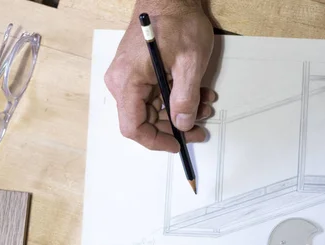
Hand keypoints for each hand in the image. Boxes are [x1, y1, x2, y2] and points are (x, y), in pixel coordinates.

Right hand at [104, 0, 215, 151]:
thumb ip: (186, 97)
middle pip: (143, 121)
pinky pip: (152, 96)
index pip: (133, 127)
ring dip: (178, 112)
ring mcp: (127, 78)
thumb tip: (183, 124)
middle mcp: (121, 82)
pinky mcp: (136, 74)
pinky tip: (195, 94)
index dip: (155, 141)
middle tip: (199, 127)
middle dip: (174, 126)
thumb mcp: (190, 61)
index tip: (176, 144)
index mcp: (128, 81)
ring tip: (204, 105)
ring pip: (151, 110)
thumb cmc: (176, 21)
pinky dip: (174, 99)